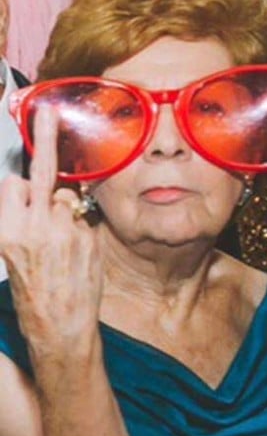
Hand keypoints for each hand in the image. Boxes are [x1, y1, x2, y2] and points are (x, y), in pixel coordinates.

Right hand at [0, 106, 100, 346]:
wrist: (60, 321)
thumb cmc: (33, 289)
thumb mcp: (12, 252)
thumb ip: (21, 219)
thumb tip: (33, 189)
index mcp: (7, 230)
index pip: (12, 184)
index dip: (20, 184)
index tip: (24, 159)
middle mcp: (34, 226)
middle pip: (40, 172)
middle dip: (45, 139)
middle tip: (48, 114)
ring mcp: (64, 230)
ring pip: (65, 196)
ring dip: (63, 206)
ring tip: (60, 237)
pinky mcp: (88, 237)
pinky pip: (83, 216)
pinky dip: (79, 224)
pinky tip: (75, 247)